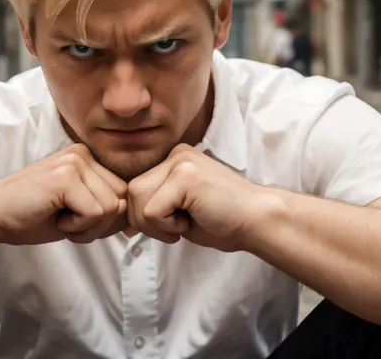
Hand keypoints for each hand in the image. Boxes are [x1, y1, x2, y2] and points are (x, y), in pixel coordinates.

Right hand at [0, 144, 127, 244]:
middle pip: (121, 201)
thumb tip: (136, 224)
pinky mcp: (66, 176)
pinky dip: (77, 227)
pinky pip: (95, 213)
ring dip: (86, 227)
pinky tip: (54, 217)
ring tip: (58, 217)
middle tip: (64, 220)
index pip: (123, 195)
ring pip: (111, 208)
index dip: (103, 220)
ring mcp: (75, 162)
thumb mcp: (78, 214)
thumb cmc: (32, 216)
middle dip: (97, 224)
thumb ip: (106, 213)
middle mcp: (84, 154)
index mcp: (88, 159)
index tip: (72, 218)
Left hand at [127, 144, 262, 251]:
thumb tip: (122, 224)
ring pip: (137, 201)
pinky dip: (168, 226)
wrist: (258, 221)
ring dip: (158, 225)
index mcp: (173, 160)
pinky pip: (152, 211)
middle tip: (180, 225)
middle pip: (131, 194)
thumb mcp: (180, 210)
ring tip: (187, 221)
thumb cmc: (222, 221)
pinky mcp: (184, 176)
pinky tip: (193, 220)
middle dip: (148, 222)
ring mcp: (179, 162)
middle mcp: (174, 155)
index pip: (135, 190)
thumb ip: (153, 208)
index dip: (147, 217)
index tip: (174, 224)